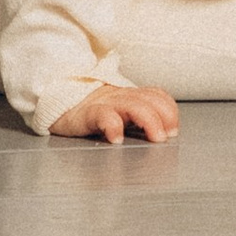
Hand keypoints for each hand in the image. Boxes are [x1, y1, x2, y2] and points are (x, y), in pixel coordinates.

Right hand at [49, 81, 178, 142]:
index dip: (169, 111)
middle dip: (164, 117)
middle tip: (167, 137)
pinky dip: (113, 126)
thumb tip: (163, 136)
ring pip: (133, 105)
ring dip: (149, 121)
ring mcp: (106, 104)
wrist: (61, 103)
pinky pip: (103, 116)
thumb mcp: (120, 110)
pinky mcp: (88, 114)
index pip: (158, 96)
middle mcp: (122, 97)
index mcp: (131, 96)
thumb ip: (139, 117)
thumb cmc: (96, 111)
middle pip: (150, 99)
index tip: (174, 130)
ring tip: (155, 138)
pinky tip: (117, 139)